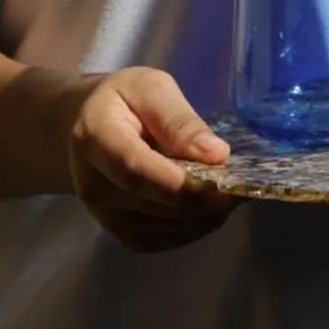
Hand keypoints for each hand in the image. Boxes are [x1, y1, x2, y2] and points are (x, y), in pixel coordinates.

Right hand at [65, 67, 234, 252]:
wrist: (88, 125)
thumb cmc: (124, 100)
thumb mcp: (151, 88)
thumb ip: (179, 120)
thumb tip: (216, 154)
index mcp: (95, 135)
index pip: (135, 168)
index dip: (180, 181)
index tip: (222, 175)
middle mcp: (92, 182)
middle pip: (151, 202)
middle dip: (202, 199)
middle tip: (241, 186)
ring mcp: (102, 213)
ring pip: (160, 227)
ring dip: (202, 216)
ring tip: (230, 194)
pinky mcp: (117, 231)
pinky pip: (159, 240)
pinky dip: (191, 229)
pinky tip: (209, 209)